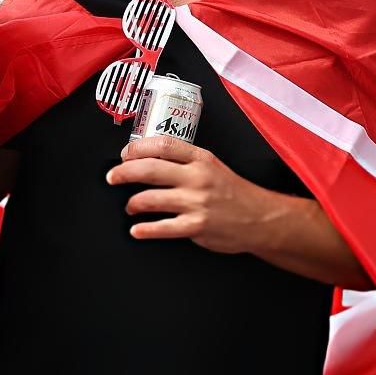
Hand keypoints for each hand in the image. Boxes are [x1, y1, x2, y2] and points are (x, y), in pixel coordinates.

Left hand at [105, 135, 275, 253]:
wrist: (263, 218)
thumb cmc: (235, 193)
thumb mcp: (213, 166)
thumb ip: (184, 161)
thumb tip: (149, 158)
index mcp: (200, 159)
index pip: (162, 144)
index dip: (137, 148)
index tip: (125, 154)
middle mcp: (197, 178)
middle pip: (149, 169)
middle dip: (123, 172)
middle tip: (113, 177)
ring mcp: (196, 203)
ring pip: (149, 199)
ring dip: (132, 203)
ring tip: (130, 206)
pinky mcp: (196, 226)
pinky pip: (161, 228)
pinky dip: (144, 230)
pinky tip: (137, 229)